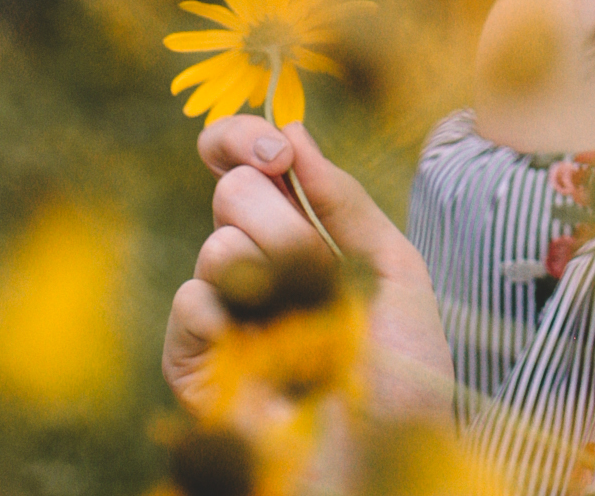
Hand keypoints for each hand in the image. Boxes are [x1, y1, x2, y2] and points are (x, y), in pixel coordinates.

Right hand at [163, 116, 453, 429]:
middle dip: (285, 220)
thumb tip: (293, 132)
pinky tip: (255, 345)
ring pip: (219, 241)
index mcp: (301, 233)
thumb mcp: (395, 270)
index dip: (244, 138)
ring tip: (306, 326)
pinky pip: (190, 301)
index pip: (246, 162)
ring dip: (275, 275)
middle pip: (235, 190)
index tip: (276, 150)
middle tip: (316, 268)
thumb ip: (345, 200)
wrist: (388, 462)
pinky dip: (225, 314)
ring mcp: (224, 313)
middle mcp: (256, 265)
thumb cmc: (403, 375)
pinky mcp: (195, 363)